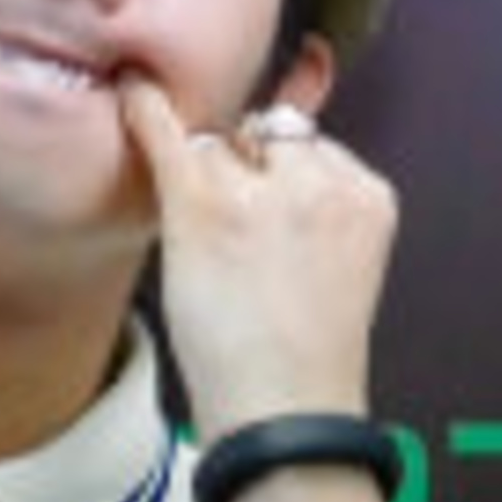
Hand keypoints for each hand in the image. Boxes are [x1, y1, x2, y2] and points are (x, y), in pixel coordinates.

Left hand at [120, 79, 389, 438]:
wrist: (286, 411)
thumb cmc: (308, 350)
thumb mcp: (343, 262)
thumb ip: (325, 199)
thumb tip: (307, 96)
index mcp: (371, 196)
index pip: (313, 148)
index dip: (283, 181)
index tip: (275, 227)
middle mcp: (323, 181)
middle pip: (268, 135)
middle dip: (250, 169)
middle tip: (243, 244)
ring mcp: (263, 190)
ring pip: (220, 142)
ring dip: (205, 176)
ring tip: (216, 249)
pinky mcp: (205, 205)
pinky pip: (167, 131)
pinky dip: (144, 109)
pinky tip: (130, 89)